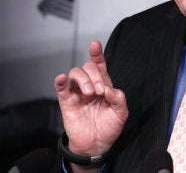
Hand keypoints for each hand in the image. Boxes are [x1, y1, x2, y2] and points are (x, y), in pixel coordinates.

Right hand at [55, 41, 128, 157]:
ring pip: (75, 73)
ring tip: (89, 92)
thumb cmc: (109, 127)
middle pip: (88, 68)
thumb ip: (118, 99)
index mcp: (104, 85)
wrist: (97, 145)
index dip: (97, 54)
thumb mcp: (121, 113)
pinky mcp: (67, 102)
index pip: (100, 65)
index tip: (95, 45)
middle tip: (99, 91)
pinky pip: (61, 88)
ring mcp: (77, 93)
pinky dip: (60, 81)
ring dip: (83, 79)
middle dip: (94, 75)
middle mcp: (90, 86)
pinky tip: (62, 79)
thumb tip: (109, 90)